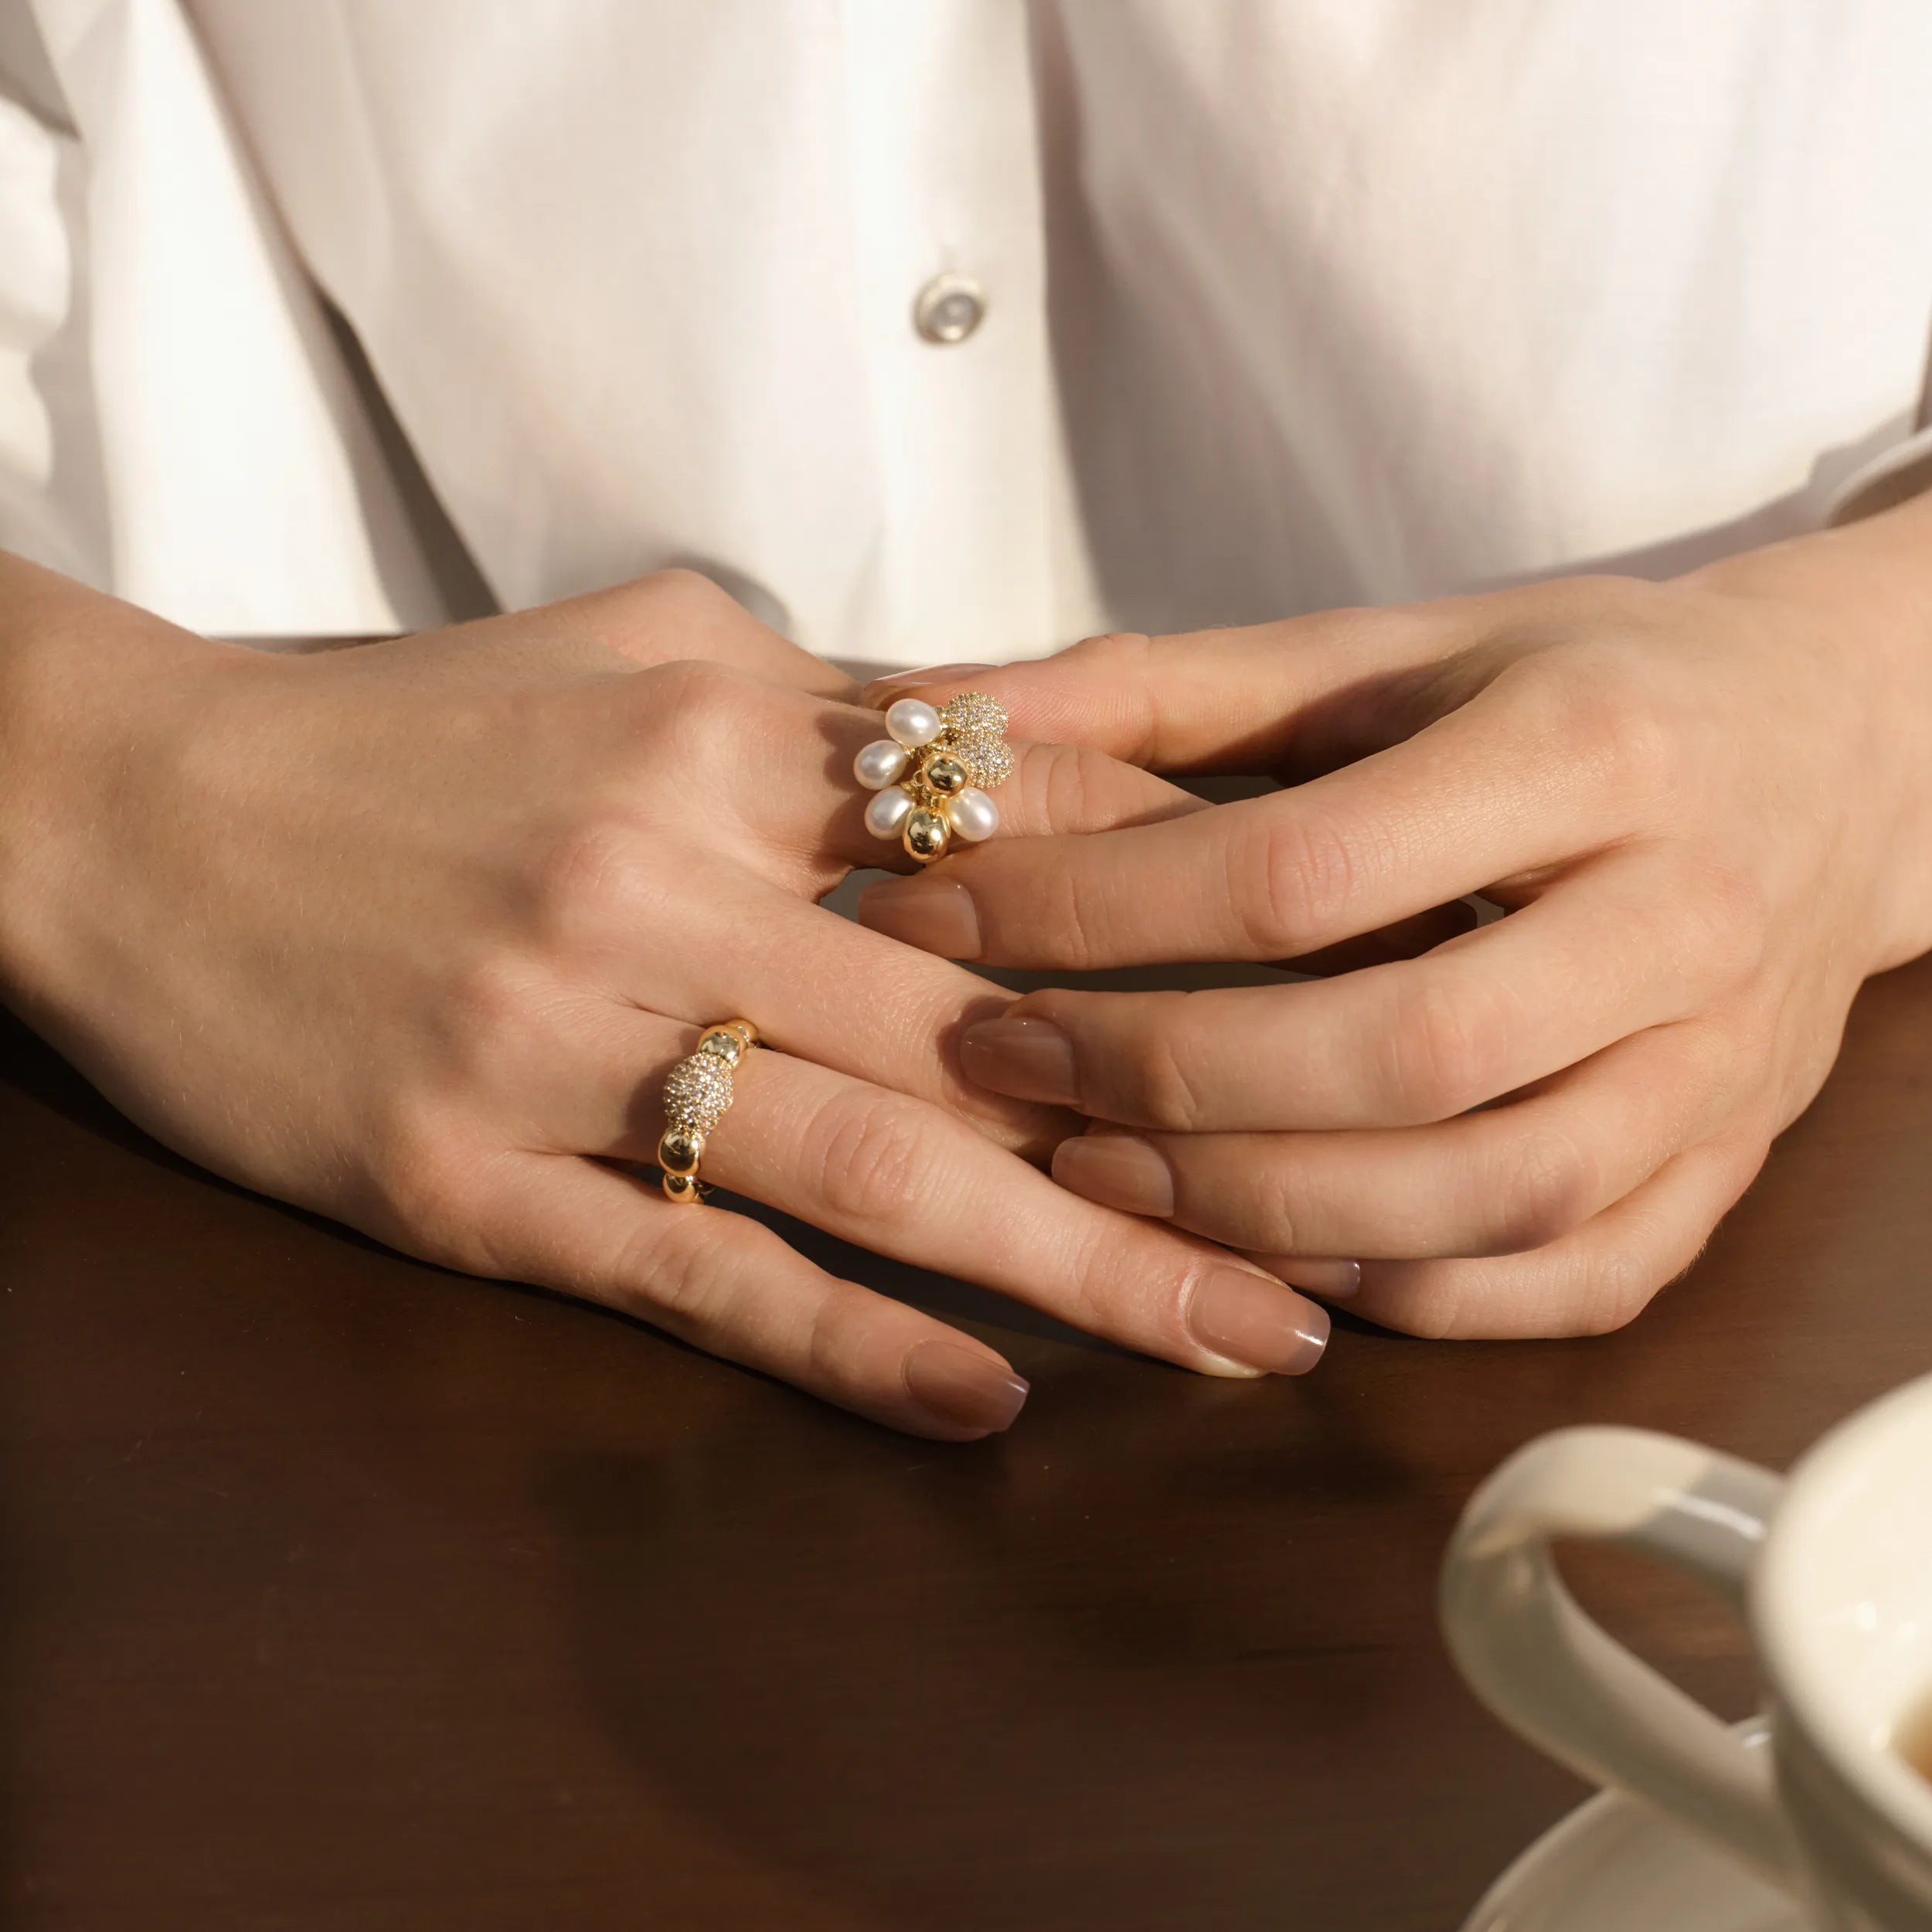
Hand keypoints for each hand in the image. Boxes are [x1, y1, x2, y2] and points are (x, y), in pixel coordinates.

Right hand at [0, 560, 1331, 1440]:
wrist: (130, 808)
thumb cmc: (409, 725)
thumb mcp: (640, 648)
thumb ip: (840, 696)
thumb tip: (1030, 724)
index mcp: (724, 736)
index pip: (1017, 813)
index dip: (1191, 905)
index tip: (1336, 986)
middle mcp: (663, 881)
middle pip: (985, 1025)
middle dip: (1189, 1132)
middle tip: (1351, 1229)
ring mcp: (565, 1041)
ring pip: (872, 1164)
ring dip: (1079, 1264)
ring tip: (1244, 1336)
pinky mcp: (470, 1179)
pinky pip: (695, 1270)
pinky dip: (847, 1342)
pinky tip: (988, 1403)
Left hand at [856, 497, 1931, 1337]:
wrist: (1843, 752)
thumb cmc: (1583, 686)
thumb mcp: (1396, 651)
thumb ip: (1171, 686)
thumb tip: (937, 718)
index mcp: (1587, 751)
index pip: (1304, 871)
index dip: (1095, 911)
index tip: (942, 917)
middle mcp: (1676, 917)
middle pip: (1398, 1051)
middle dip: (1165, 1078)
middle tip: (1000, 1063)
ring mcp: (1720, 1064)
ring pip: (1487, 1194)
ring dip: (1265, 1208)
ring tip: (1097, 1174)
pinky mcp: (1729, 1165)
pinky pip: (1569, 1278)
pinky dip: (1409, 1291)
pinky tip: (1272, 1256)